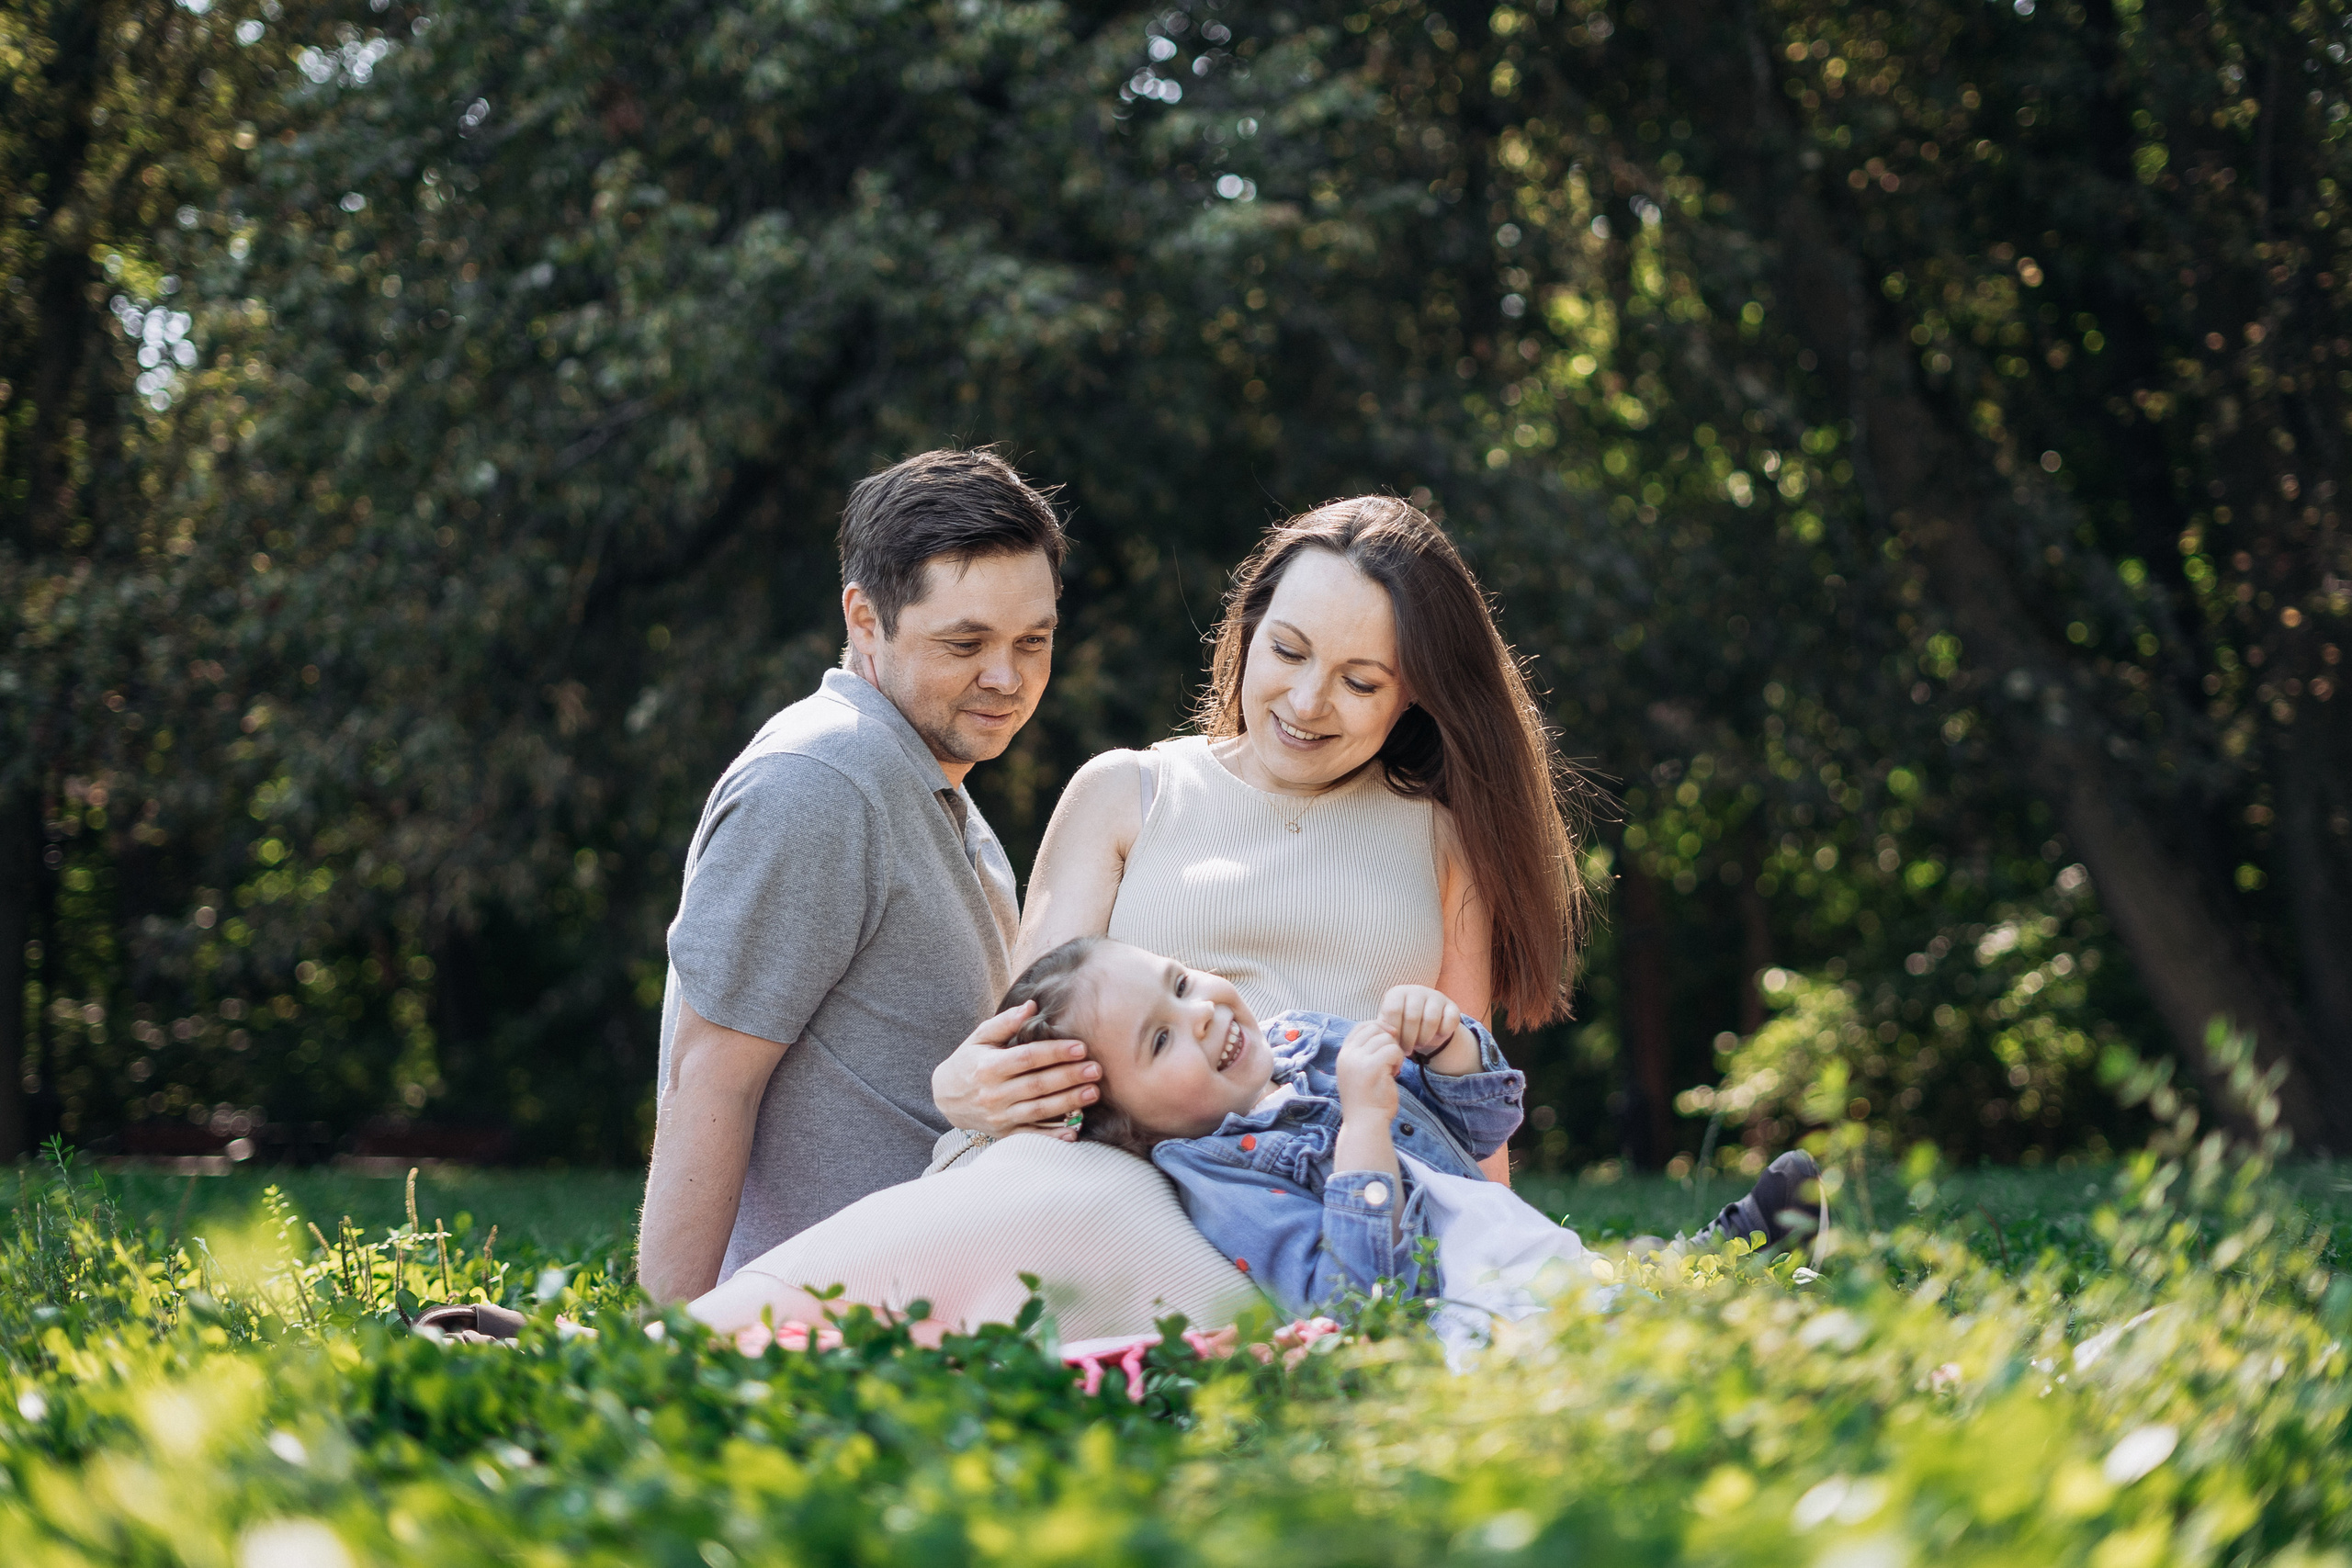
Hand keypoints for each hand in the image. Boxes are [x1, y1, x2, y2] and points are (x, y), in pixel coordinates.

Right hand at [931, 1001, 1099, 1139]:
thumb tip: (1031, 1006)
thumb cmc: (967, 1062)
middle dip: (1069, 1077)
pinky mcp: (1003, 1133)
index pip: (1027, 1058)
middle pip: (1037, 1085)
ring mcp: (998, 1116)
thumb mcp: (979, 1038)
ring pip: (1038, 1110)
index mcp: (987, 1068)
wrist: (945, 1098)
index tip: (1080, 1047)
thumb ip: (1005, 1023)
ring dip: (1068, 1102)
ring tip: (1093, 1092)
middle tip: (1095, 1069)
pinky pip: (1031, 1136)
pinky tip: (1074, 1132)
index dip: (1054, 1052)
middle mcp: (993, 1094)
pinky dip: (1052, 1136)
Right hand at [1333, 1021, 1404, 1122]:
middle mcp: (1347, 1055)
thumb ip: (1365, 1053)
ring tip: (1392, 1069)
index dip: (1378, 1027)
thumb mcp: (1359, 1072)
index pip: (1360, 1026)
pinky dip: (1399, 1060)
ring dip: (1395, 1052)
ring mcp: (1357, 1060)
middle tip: (1391, 1060)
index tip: (1390, 1039)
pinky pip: (1393, 1050)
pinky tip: (1395, 1073)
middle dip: (1388, 1040)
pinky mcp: (1372, 1067)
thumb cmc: (1367, 1101)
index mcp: (1343, 1055)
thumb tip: (1387, 1031)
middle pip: (1374, 1028)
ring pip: (1386, 1038)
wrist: (1365, 1124)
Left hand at [1378, 984, 1462, 1062]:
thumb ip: (1384, 1028)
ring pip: (1431, 1020)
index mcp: (1397, 993)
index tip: (1396, 1044)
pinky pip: (1449, 1021)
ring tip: (1419, 1044)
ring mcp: (1436, 996)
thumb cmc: (1402, 1025)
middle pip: (1412, 1017)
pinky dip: (1443, 1034)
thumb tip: (1388, 1034)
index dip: (1395, 1032)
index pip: (1393, 1011)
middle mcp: (1417, 990)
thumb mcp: (1389, 1025)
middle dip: (1409, 1040)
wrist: (1424, 1023)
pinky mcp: (1452, 1006)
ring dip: (1424, 1038)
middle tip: (1408, 1050)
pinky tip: (1436, 1037)